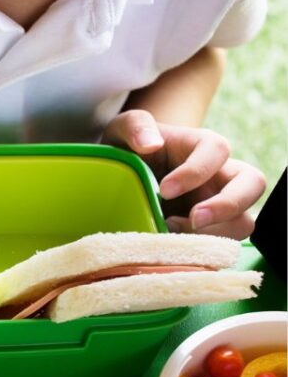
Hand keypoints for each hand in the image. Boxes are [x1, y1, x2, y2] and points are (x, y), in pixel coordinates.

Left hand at [104, 111, 265, 238]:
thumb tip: (150, 143)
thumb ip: (135, 126)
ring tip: (174, 234)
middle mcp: (219, 175)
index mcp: (202, 146)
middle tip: (193, 219)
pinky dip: (201, 250)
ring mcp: (218, 205)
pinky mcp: (207, 231)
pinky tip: (172, 248)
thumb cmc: (128, 148)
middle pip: (253, 183)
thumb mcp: (122, 129)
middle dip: (228, 204)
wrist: (123, 176)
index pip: (217, 150)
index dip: (196, 171)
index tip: (164, 189)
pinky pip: (220, 245)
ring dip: (215, 233)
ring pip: (244, 221)